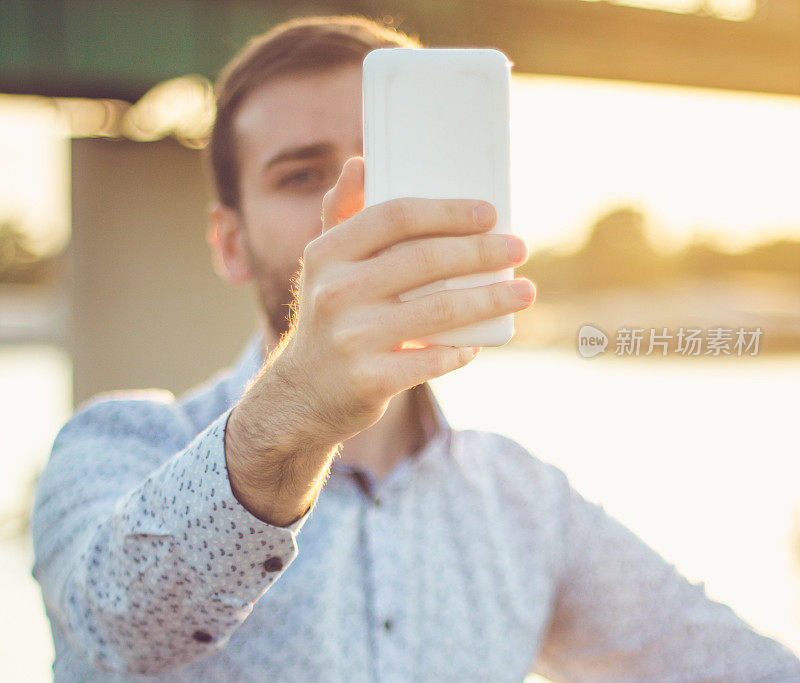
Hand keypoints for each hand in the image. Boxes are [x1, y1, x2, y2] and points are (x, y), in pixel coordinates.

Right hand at [273, 156, 534, 444]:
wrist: (306, 391)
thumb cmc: (331, 314)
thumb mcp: (325, 264)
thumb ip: (342, 213)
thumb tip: (361, 163)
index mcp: (327, 253)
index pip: (395, 216)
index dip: (448, 211)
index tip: (490, 214)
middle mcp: (335, 292)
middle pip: (425, 260)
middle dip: (483, 251)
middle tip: (519, 248)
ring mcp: (351, 338)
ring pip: (439, 310)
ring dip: (491, 299)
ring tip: (525, 292)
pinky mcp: (369, 380)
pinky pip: (432, 361)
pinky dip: (461, 351)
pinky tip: (478, 344)